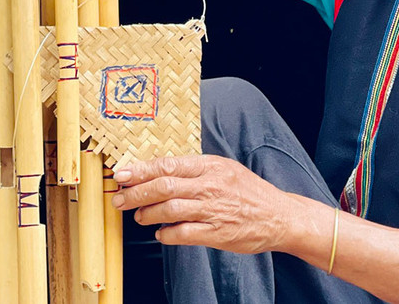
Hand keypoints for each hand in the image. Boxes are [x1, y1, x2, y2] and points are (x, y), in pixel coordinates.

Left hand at [112, 155, 295, 253]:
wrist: (279, 216)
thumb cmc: (249, 192)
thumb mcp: (225, 169)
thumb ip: (196, 170)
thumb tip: (161, 171)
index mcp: (211, 166)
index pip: (168, 164)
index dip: (141, 169)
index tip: (122, 173)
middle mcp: (211, 185)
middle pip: (164, 186)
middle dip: (136, 192)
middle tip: (119, 198)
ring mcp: (214, 209)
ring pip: (170, 209)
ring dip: (148, 213)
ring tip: (139, 216)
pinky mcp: (217, 233)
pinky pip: (184, 234)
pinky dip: (167, 234)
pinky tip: (161, 233)